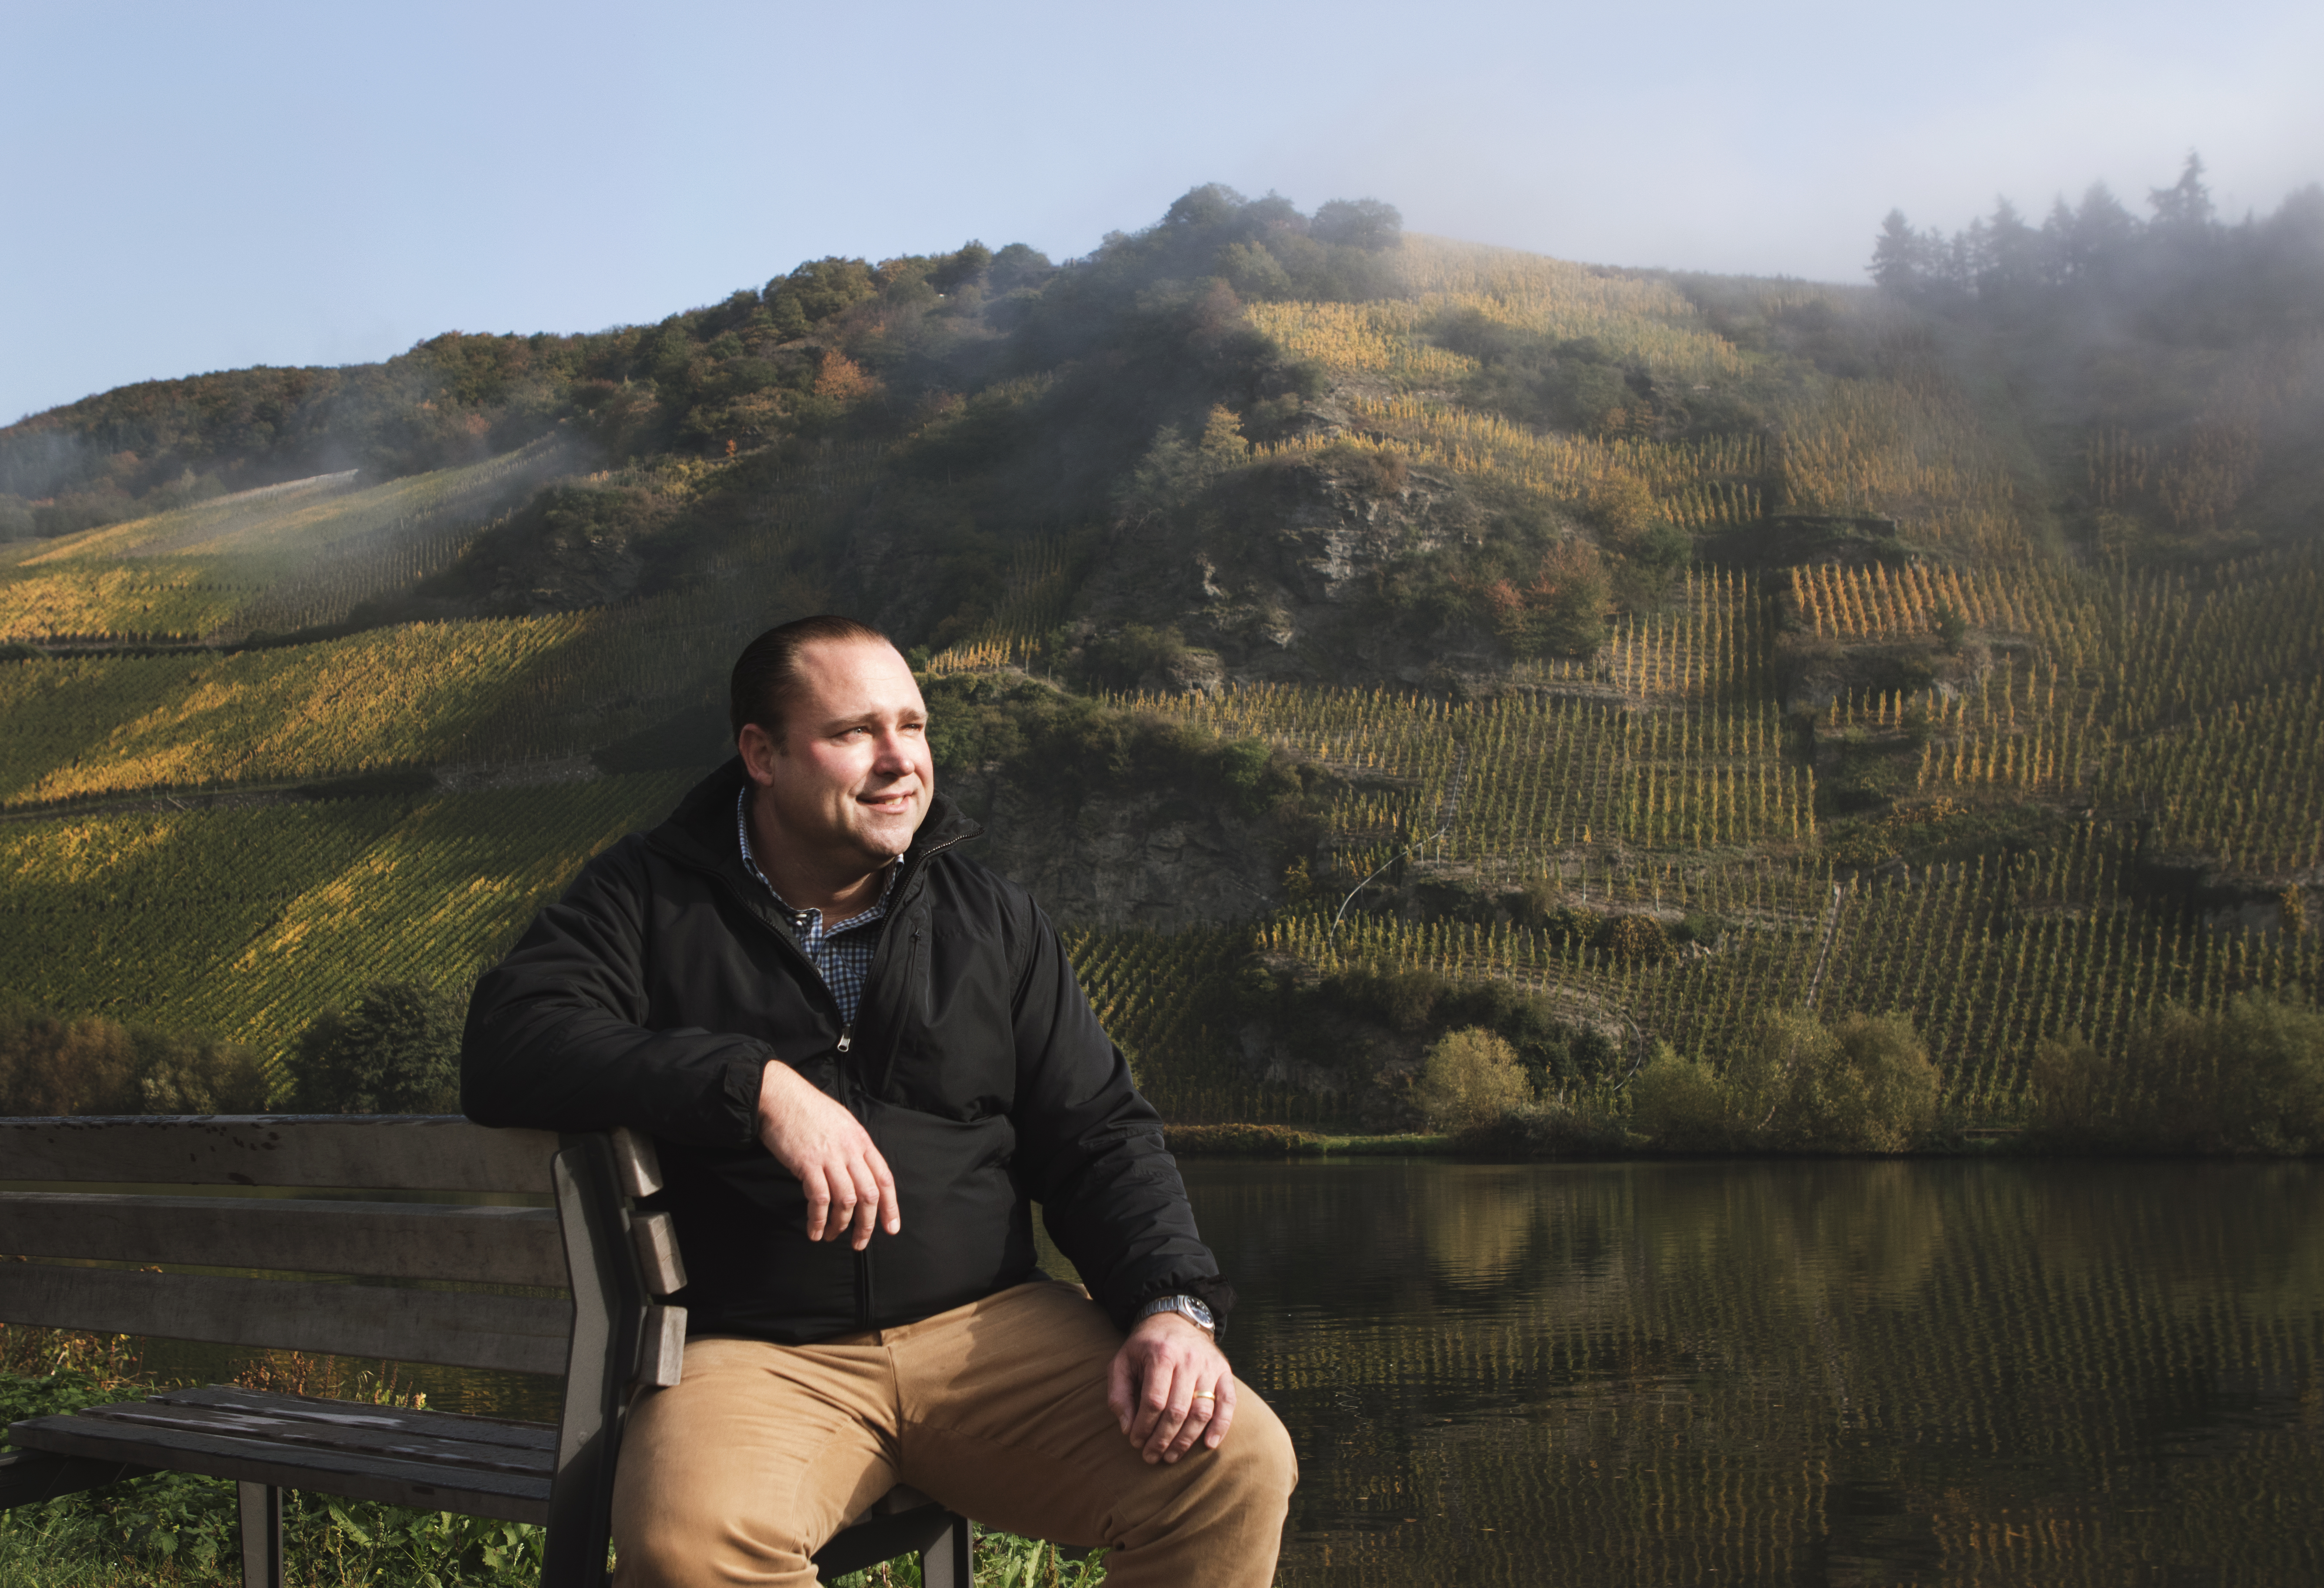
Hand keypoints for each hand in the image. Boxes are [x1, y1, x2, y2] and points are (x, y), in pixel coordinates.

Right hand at [755, 1059, 899, 1248]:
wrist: (780, 1096)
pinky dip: (819, 1220)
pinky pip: (819, 1199)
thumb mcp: (841, 1123)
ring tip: (832, 1236)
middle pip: (868, 1194)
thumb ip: (852, 1149)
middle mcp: (850, 1149)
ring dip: (840, 1225)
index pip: (884, 1178)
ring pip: (846, 1201)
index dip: (890, 1206)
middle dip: (867, 1224)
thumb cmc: (808, 1110)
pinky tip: (815, 1231)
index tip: (891, 1227)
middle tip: (859, 1242)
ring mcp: (830, 1156)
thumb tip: (858, 1175)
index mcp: (861, 1140)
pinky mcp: (808, 1163)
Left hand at [1107, 1311, 1235, 1464]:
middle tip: (1151, 1456)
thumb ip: (1119, 1394)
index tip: (1135, 1442)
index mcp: (1161, 1354)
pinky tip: (1209, 1444)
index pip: (1154, 1401)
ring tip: (1171, 1456)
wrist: (1174, 1319)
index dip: (1144, 1427)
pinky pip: (1228, 1402)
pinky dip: (1221, 1426)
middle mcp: (1188, 1359)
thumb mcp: (1121, 1362)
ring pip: (1202, 1411)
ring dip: (1186, 1440)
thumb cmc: (1144, 1347)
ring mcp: (1209, 1365)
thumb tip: (1127, 1428)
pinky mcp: (1224, 1371)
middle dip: (1163, 1439)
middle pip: (1178, 1410)